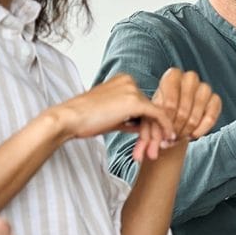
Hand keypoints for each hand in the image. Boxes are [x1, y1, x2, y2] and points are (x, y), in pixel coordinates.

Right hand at [46, 74, 175, 160]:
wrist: (69, 119)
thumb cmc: (84, 120)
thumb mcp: (112, 117)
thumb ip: (129, 118)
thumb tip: (144, 127)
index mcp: (123, 81)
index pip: (142, 104)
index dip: (148, 124)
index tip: (150, 141)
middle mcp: (130, 81)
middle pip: (149, 109)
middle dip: (153, 132)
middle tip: (153, 151)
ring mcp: (133, 90)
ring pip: (154, 114)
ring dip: (155, 136)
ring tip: (150, 154)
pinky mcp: (135, 101)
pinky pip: (157, 115)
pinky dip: (164, 128)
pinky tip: (166, 140)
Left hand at [135, 68, 221, 161]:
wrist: (172, 118)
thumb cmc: (159, 115)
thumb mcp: (150, 119)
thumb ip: (150, 130)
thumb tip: (154, 147)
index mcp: (172, 76)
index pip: (170, 98)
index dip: (166, 118)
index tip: (163, 130)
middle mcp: (189, 78)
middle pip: (184, 106)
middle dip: (176, 126)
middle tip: (170, 137)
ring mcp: (204, 87)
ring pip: (198, 111)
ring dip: (187, 129)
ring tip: (179, 137)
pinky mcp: (215, 99)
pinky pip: (211, 115)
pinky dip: (202, 128)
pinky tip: (193, 135)